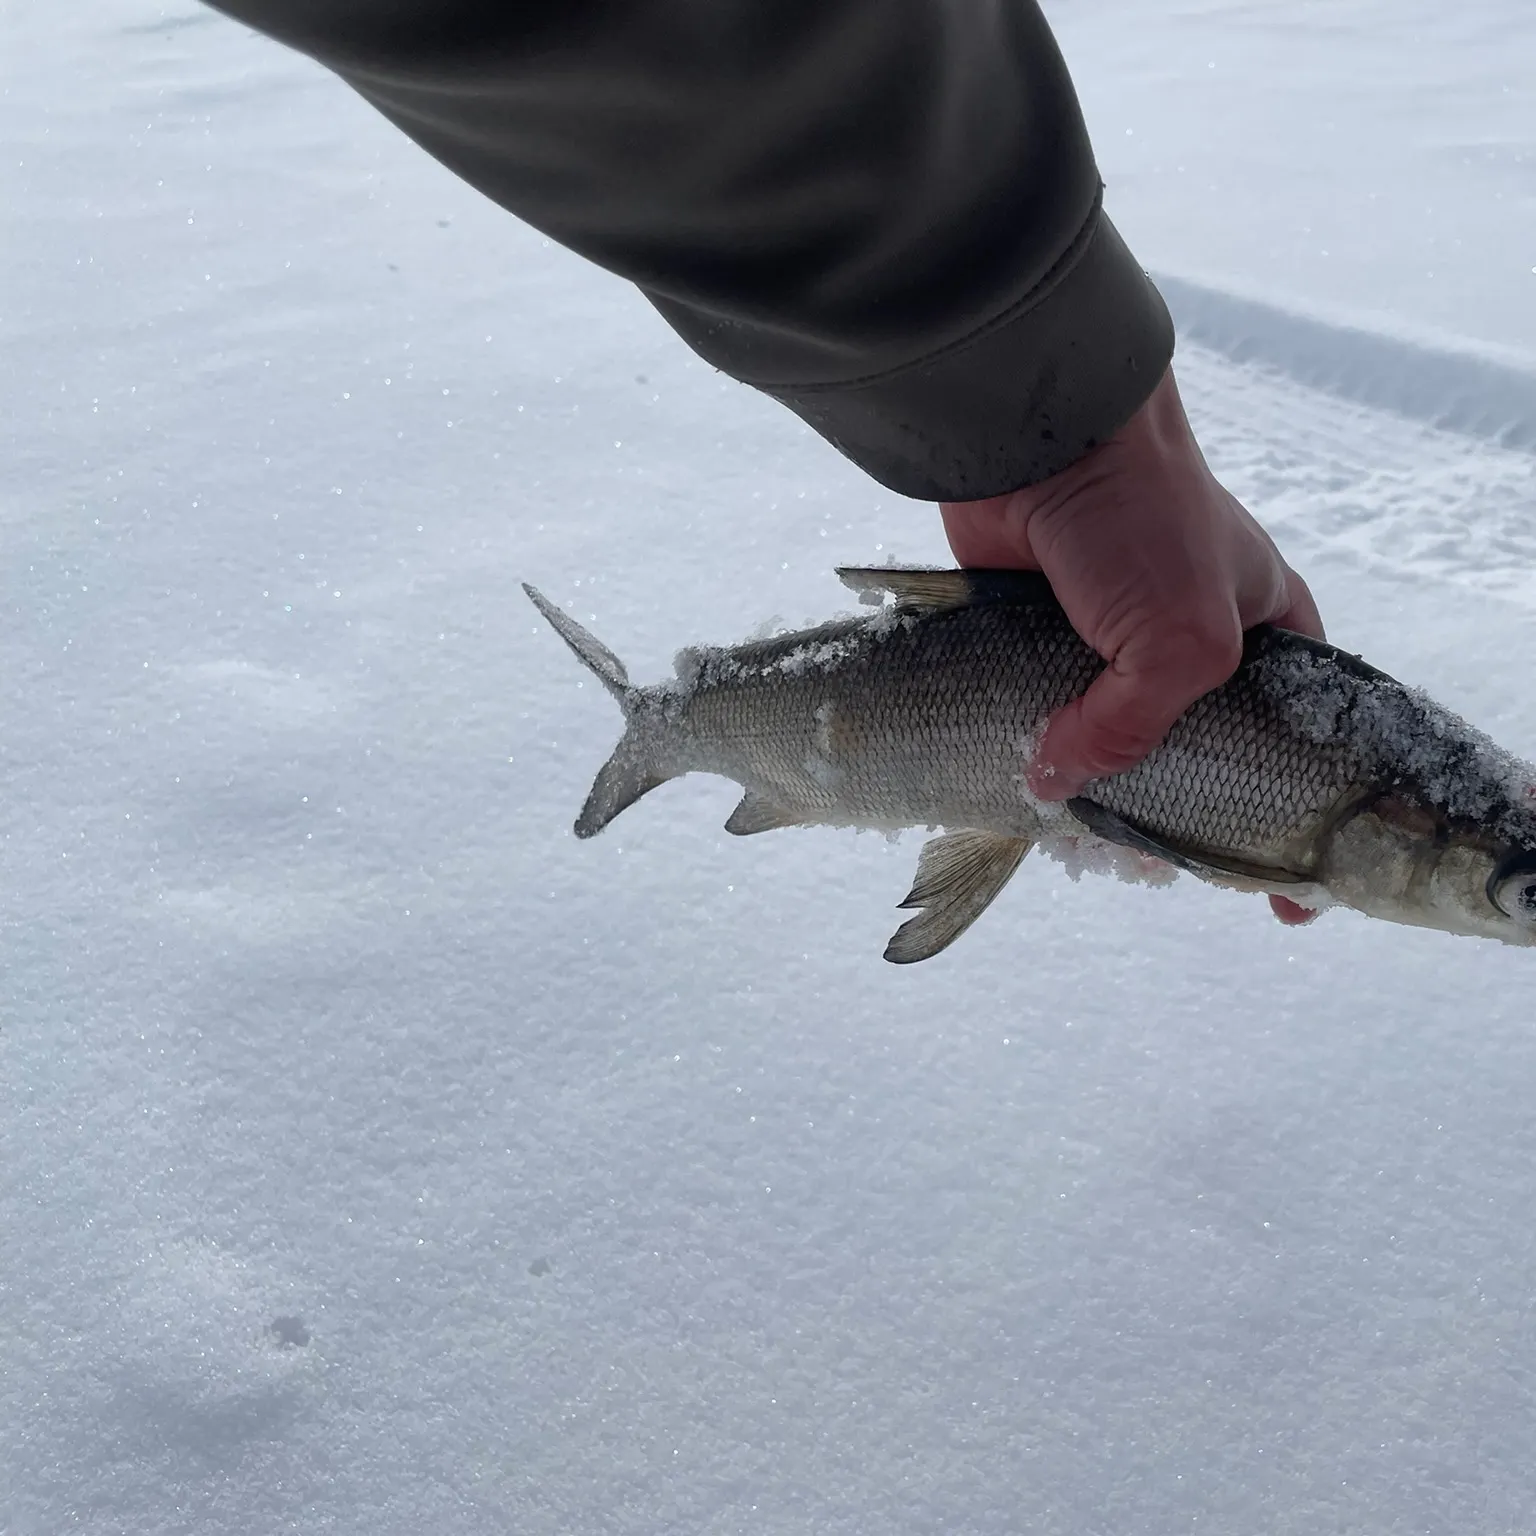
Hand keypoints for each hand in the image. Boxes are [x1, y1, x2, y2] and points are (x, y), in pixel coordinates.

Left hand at [939, 366, 1323, 927]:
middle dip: (1177, 820)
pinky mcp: (1041, 642)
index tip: (1282, 898)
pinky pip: (1045, 719)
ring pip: (1114, 748)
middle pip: (1195, 759)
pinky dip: (1040, 759)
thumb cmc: (1145, 526)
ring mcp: (1114, 647)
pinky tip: (1031, 803)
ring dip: (1100, 800)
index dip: (1289, 821)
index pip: (1292, 748)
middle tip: (1153, 868)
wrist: (1039, 442)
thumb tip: (1056, 787)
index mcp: (1267, 637)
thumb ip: (1136, 731)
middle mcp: (1193, 646)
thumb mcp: (1183, 642)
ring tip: (1085, 850)